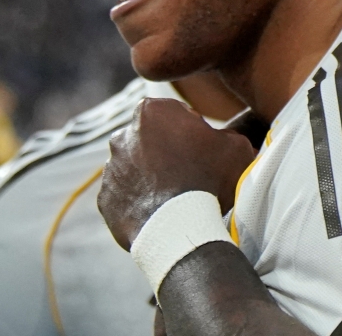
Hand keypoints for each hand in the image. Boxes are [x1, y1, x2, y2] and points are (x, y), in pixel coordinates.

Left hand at [98, 97, 256, 250]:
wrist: (181, 229)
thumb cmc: (209, 180)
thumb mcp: (237, 146)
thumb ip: (229, 133)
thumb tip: (226, 139)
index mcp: (152, 111)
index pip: (176, 112)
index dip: (193, 129)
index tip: (204, 147)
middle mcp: (123, 134)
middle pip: (152, 138)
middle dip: (167, 149)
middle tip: (192, 171)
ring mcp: (111, 168)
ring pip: (136, 166)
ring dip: (153, 175)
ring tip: (177, 195)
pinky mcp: (105, 199)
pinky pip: (126, 194)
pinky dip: (141, 199)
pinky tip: (162, 210)